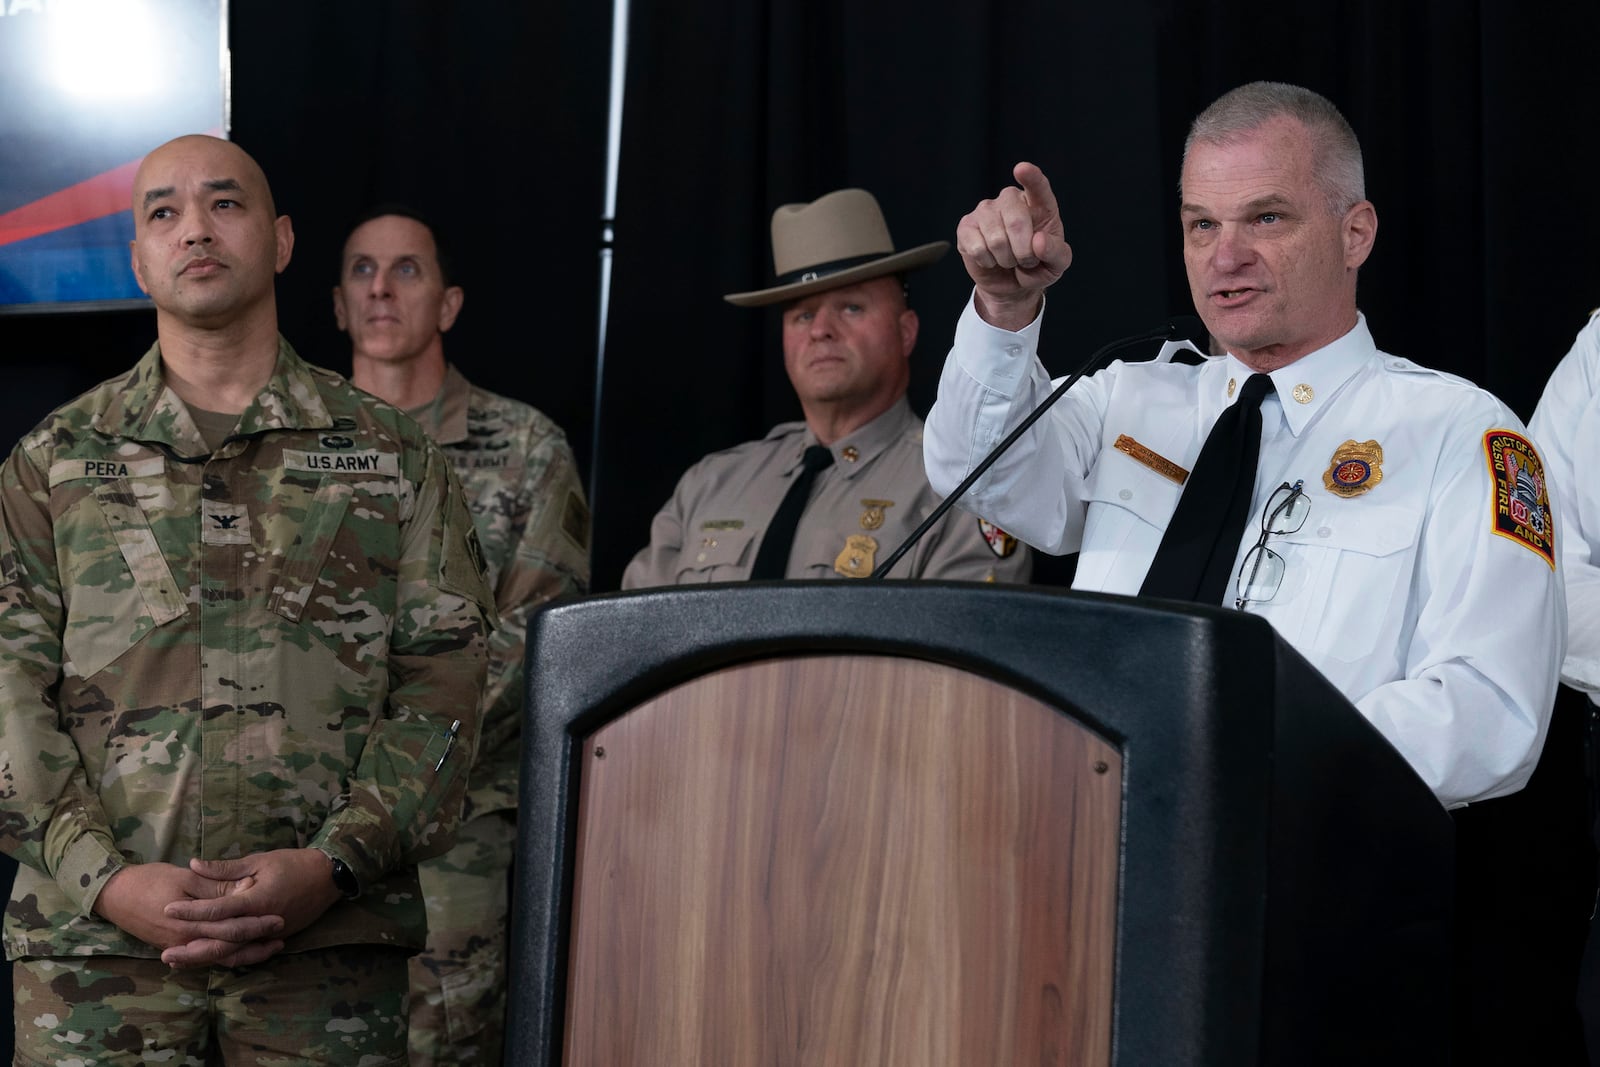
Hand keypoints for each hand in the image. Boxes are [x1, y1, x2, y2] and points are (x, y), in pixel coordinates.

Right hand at [93, 861, 284, 966]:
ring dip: (244, 953)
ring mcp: (180, 947)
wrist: (114, 895)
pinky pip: (205, 956)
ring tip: (269, 947)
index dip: (257, 924)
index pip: (231, 928)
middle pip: (228, 947)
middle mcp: (186, 941)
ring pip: (218, 956)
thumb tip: (246, 890)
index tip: (280, 917)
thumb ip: (216, 888)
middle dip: (256, 942)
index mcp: (190, 924)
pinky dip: (225, 955)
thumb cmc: (149, 880)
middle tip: (281, 934)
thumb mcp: (186, 878)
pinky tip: (241, 952)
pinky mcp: (175, 946)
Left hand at [160, 848, 340, 967]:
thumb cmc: (294, 864)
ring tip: (180, 962)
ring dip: (205, 958)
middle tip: (165, 954)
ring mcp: (269, 934)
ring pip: (233, 952)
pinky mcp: (274, 938)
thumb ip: (225, 869)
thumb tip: (194, 865)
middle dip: (192, 949)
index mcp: (257, 899)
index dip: (191, 910)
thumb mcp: (259, 860)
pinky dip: (227, 958)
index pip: (218, 909)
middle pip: (222, 941)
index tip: (167, 909)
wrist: (329, 878)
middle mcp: (261, 922)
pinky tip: (209, 960)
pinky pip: (247, 952)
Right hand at [956, 161, 1072, 328]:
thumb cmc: (1037, 266)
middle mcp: (1010, 199)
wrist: (1012, 284)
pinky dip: (988, 262)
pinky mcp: (966, 226)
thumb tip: (1038, 241)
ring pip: (996, 239)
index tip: (1021, 168)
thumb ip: (1056, 252)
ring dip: (1006, 259)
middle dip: (1024, 252)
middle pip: (1016, 221)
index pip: (1036, 185)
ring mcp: (986, 210)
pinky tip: (991, 259)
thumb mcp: (1057, 264)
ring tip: (1009, 260)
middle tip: (1027, 261)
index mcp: (1038, 203)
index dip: (1030, 176)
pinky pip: (977, 247)